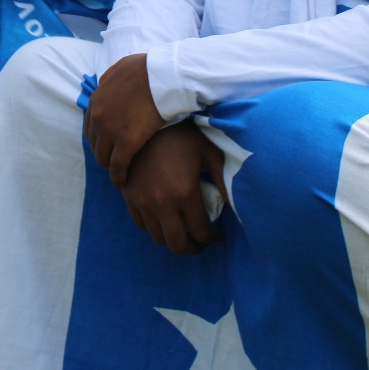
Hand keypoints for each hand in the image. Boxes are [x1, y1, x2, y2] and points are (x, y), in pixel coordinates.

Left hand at [84, 52, 165, 186]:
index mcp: (97, 99)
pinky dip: (118, 176)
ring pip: (103, 157)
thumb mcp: (120, 69)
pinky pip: (117, 166)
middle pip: (95, 143)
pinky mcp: (126, 142)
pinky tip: (122, 182)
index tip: (107, 144)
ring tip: (118, 172)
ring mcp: (110, 130)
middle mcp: (99, 116)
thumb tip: (107, 83)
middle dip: (103, 152)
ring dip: (110, 165)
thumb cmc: (149, 69)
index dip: (99, 137)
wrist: (164, 75)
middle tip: (113, 159)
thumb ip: (110, 80)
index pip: (91, 126)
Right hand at [120, 122, 226, 254]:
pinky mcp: (129, 197)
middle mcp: (162, 203)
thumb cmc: (182, 134)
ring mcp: (142, 202)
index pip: (201, 232)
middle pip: (178, 245)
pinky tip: (166, 219)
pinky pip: (142, 225)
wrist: (145, 120)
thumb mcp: (208, 152)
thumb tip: (239, 204)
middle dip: (193, 248)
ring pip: (158, 238)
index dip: (212, 239)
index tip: (217, 235)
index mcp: (185, 193)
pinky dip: (155, 228)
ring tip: (184, 230)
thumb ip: (224, 179)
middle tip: (201, 241)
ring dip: (173, 239)